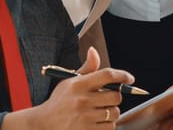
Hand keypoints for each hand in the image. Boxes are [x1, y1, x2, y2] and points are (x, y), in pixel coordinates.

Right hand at [1, 47, 134, 129]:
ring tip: (100, 111)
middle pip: (116, 96)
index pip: (107, 75)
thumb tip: (93, 51)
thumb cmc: (60, 101)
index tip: (129, 79)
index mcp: (78, 85)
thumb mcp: (70, 82)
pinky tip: (97, 121)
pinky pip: (110, 127)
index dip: (122, 75)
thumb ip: (87, 69)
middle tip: (107, 98)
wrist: (43, 124)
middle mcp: (82, 100)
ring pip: (115, 112)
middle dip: (115, 97)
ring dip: (111, 112)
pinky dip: (107, 124)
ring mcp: (84, 117)